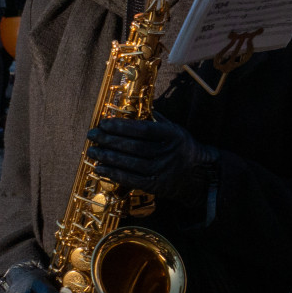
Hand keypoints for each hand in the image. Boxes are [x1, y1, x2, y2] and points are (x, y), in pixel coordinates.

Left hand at [87, 114, 218, 202]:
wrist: (199, 175)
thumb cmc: (183, 148)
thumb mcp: (176, 130)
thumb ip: (158, 120)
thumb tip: (138, 107)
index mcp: (173, 135)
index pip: (143, 129)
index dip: (122, 126)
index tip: (105, 123)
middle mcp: (167, 153)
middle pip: (133, 146)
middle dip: (109, 140)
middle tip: (93, 135)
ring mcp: (161, 170)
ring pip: (130, 163)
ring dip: (108, 156)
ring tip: (92, 150)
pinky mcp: (155, 185)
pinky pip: (130, 179)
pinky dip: (113, 174)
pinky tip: (100, 168)